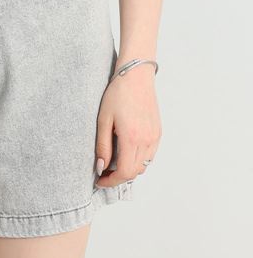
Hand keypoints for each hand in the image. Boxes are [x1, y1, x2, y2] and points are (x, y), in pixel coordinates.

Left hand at [94, 65, 160, 187]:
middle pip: (134, 172)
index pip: (124, 172)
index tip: (99, 180)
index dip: (111, 181)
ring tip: (113, 162)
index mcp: (132, 138)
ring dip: (129, 169)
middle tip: (103, 173)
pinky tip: (126, 151)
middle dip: (118, 177)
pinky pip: (150, 155)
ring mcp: (155, 137)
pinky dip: (138, 160)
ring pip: (143, 166)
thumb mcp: (103, 120)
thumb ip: (102, 146)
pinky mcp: (158, 132)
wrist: (135, 76)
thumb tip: (101, 167)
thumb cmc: (117, 94)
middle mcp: (147, 140)